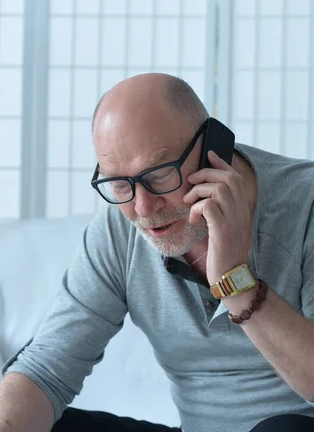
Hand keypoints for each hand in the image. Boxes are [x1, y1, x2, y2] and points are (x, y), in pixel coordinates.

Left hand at [183, 150, 253, 285]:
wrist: (231, 277)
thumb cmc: (224, 255)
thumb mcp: (225, 230)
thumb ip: (219, 213)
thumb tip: (206, 201)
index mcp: (242, 209)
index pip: (236, 178)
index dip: (222, 163)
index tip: (209, 154)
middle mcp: (241, 212)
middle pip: (228, 178)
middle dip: (206, 174)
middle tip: (191, 183)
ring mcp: (233, 220)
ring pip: (218, 189)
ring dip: (199, 192)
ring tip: (189, 203)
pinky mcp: (222, 230)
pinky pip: (208, 206)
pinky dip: (197, 208)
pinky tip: (194, 220)